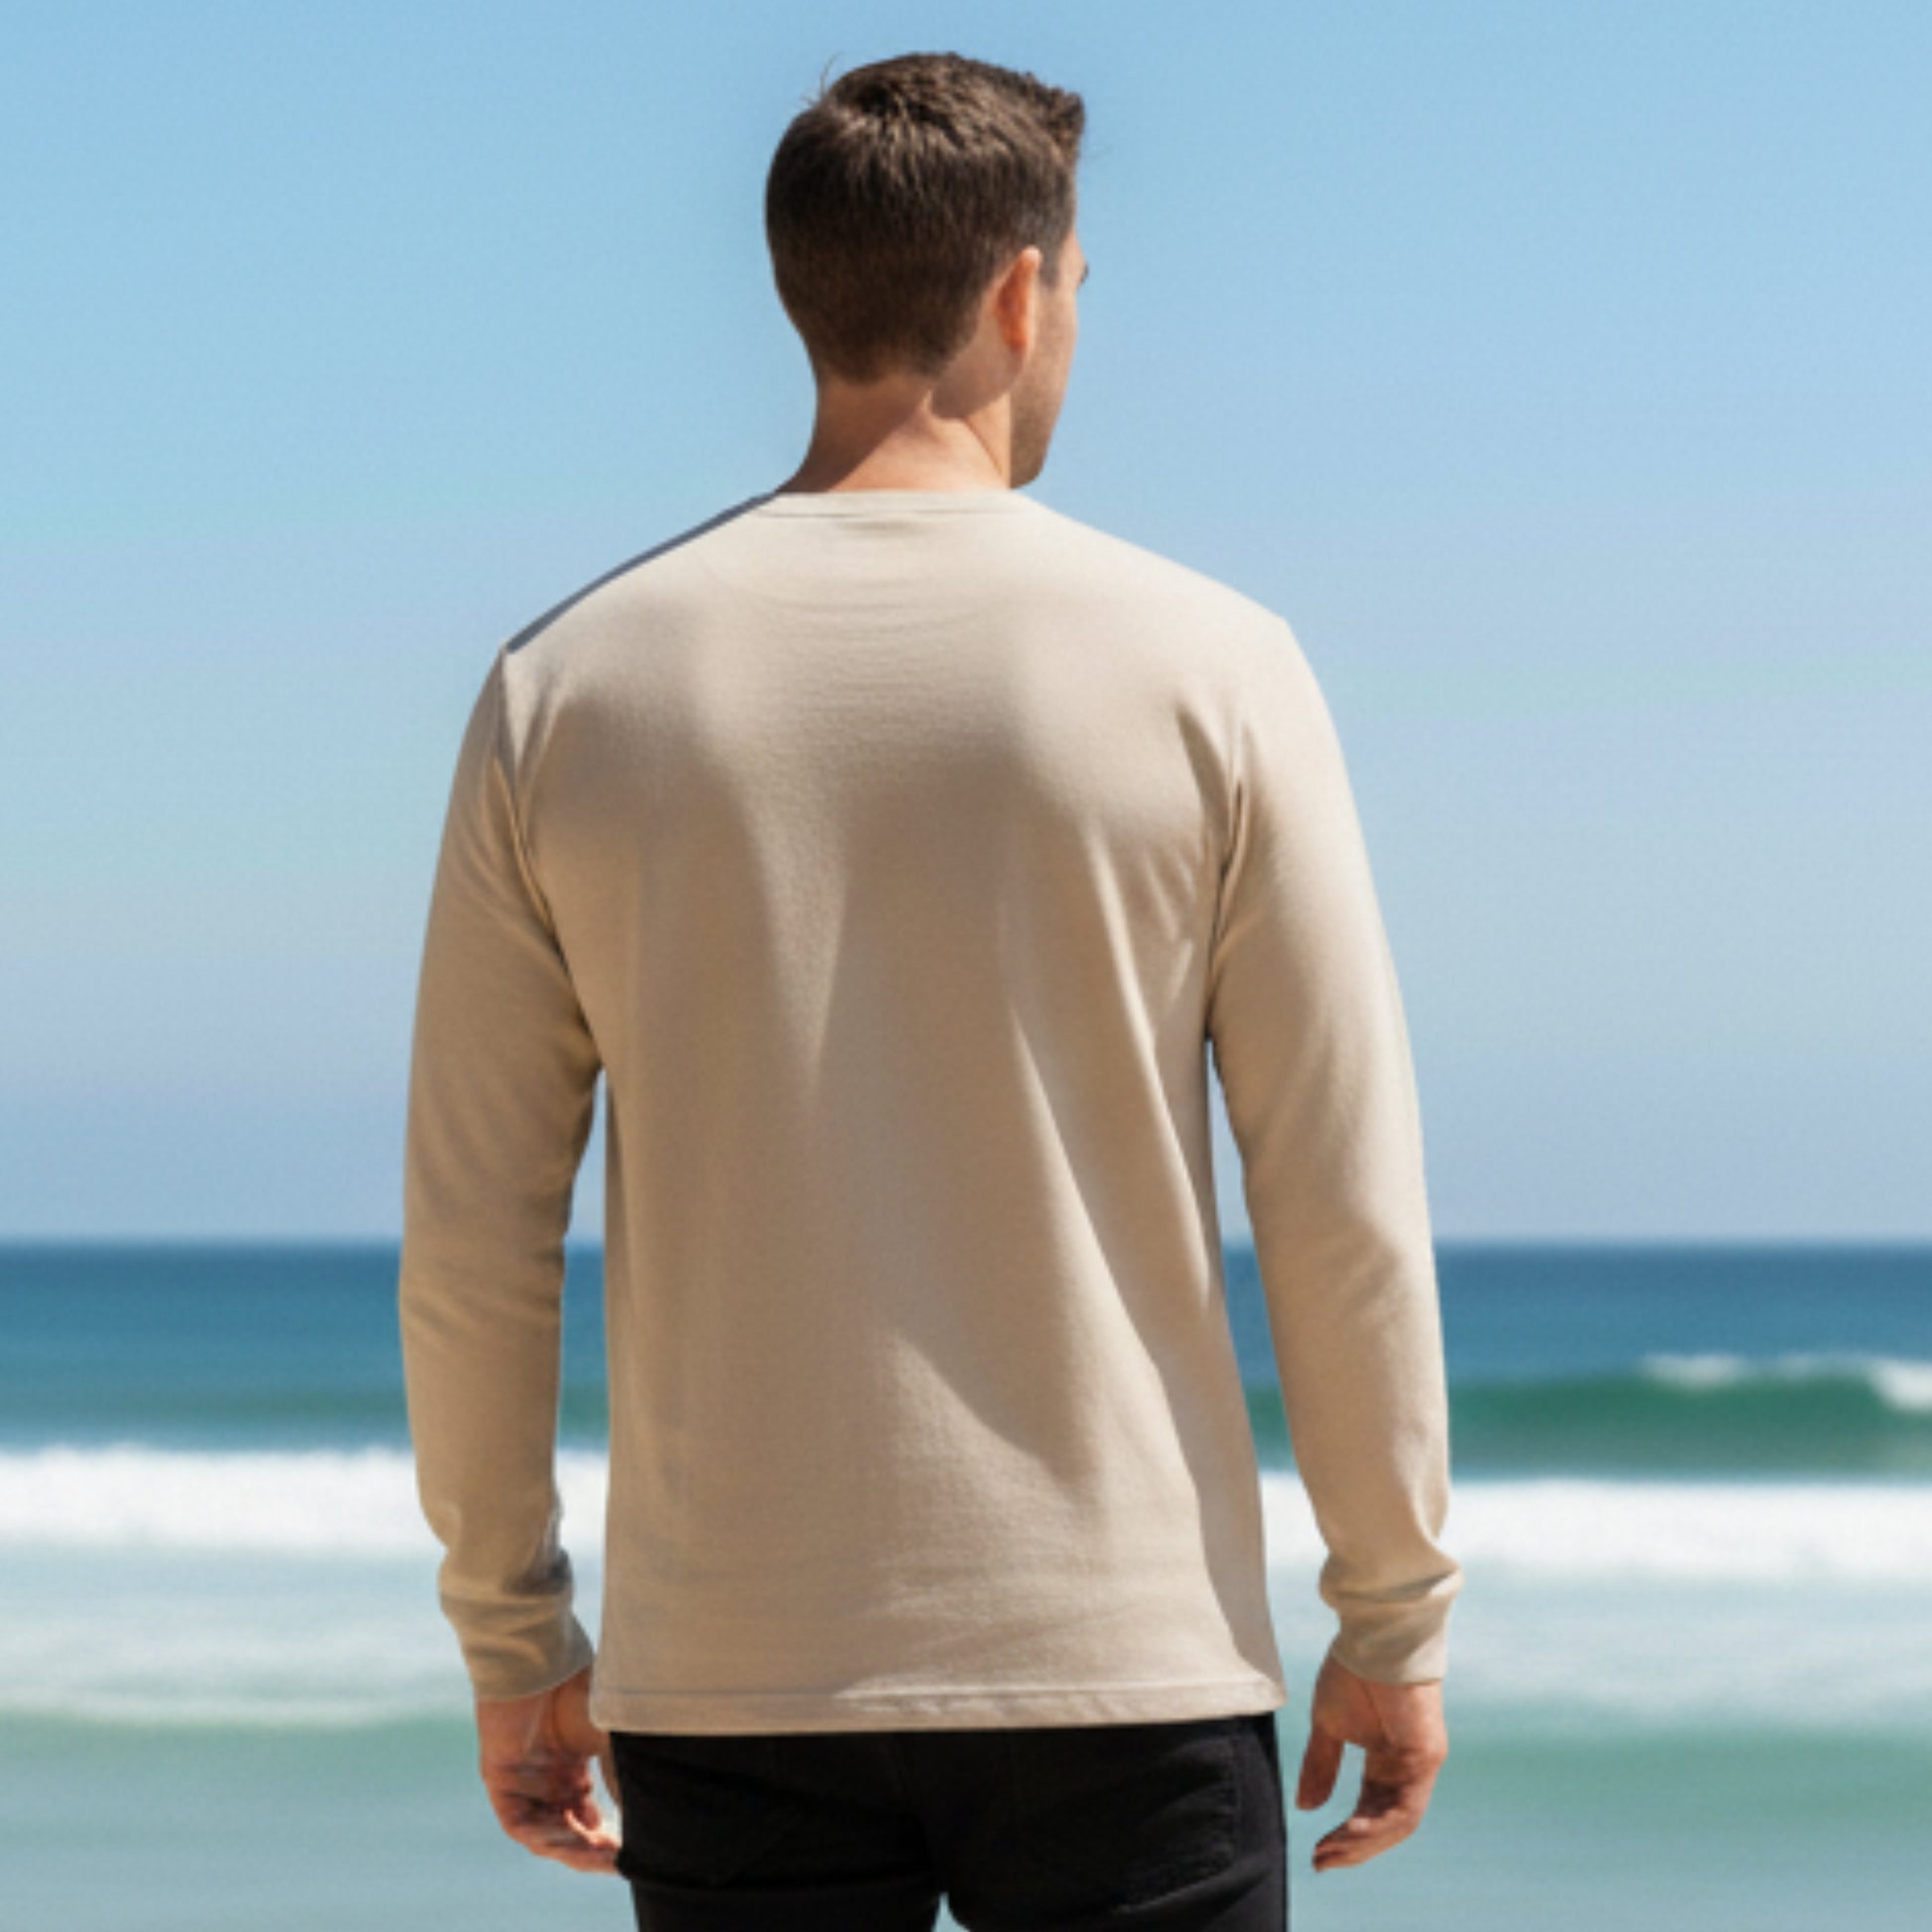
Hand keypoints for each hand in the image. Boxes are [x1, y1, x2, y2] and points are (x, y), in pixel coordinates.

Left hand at [474, 1660, 623, 1874]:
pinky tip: (565, 1835)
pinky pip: (517, 1820)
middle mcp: (547, 1776)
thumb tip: (645, 1817)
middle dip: (590, 1848)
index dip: (606, 1837)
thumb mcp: (610, 1735)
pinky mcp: (499, 1776)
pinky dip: (540, 1833)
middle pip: (567, 1827)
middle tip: (615, 1859)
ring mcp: (523, 1778)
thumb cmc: (582, 1685)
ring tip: (595, 1852)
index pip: (587, 1815)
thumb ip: (620, 1775)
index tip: (629, 1852)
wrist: (543, 1656)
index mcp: (572, 1766)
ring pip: (544, 1829)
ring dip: (569, 1845)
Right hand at [1294, 1647, 1447, 1873]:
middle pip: (1385, 1824)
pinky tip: (1352, 1830)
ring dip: (1364, 1843)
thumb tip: (1305, 1808)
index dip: (1345, 1836)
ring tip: (1331, 1852)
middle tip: (1322, 1862)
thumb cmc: (1352, 1671)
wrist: (1373, 1636)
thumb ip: (1320, 1766)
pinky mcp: (1427, 1757)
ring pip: (1397, 1822)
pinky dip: (1379, 1824)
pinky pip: (1407, 1806)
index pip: (1369, 1811)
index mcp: (1385, 1763)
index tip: (1318, 1854)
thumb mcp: (1328, 1726)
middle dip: (1353, 1848)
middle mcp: (1406, 1770)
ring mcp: (1420, 1765)